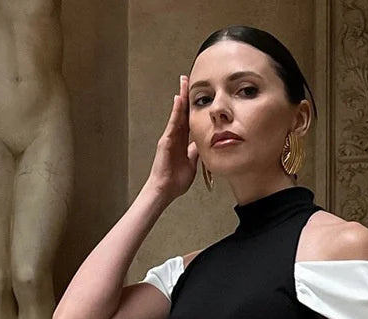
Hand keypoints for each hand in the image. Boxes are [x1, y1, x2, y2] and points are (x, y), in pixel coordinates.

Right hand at [146, 74, 198, 201]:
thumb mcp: (192, 164)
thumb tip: (202, 143)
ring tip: (183, 82)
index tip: (198, 95)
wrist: (164, 190)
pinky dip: (176, 111)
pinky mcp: (166, 141)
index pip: (189, 120)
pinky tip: (179, 100)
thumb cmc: (175, 181)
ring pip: (177, 114)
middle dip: (186, 96)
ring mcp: (170, 137)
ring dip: (181, 97)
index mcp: (182, 142)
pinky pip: (173, 123)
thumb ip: (196, 152)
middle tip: (188, 79)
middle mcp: (175, 137)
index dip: (193, 107)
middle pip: (182, 112)